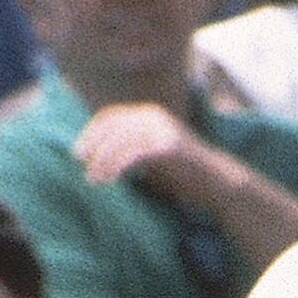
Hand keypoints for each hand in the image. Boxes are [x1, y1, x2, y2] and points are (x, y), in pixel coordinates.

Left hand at [72, 103, 212, 201]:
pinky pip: (133, 154)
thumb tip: (99, 154)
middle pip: (112, 126)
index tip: (79, 151)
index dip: (92, 133)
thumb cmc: (184, 174)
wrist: (218, 183)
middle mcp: (154, 116)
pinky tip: (109, 179)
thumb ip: (131, 147)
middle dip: (92, 144)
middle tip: (80, 162)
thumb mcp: (152, 154)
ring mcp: (162, 129)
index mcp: (149, 113)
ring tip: (92, 178)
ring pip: (120, 141)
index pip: (111, 116)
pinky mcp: (167, 146)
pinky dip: (117, 167)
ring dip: (102, 160)